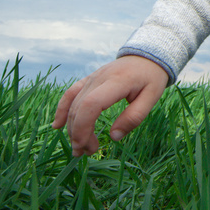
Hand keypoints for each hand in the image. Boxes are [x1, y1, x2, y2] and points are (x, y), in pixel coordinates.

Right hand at [52, 55, 169, 156]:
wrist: (146, 56)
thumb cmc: (151, 78)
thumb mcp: (151, 98)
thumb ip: (134, 117)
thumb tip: (114, 137)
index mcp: (117, 82)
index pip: (91, 104)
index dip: (83, 128)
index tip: (86, 147)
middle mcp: (100, 78)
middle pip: (79, 108)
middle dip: (78, 134)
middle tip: (87, 153)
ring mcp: (92, 77)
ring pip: (74, 104)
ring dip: (73, 128)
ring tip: (81, 148)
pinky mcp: (88, 79)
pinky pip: (70, 93)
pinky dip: (62, 109)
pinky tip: (58, 126)